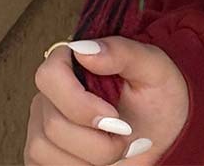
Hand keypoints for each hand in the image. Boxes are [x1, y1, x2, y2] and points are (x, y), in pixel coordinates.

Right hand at [24, 35, 189, 164]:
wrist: (161, 131)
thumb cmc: (158, 94)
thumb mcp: (154, 68)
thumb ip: (122, 52)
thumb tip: (83, 49)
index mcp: (72, 60)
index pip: (50, 75)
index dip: (79, 103)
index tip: (113, 116)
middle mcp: (50, 92)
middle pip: (53, 124)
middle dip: (98, 141)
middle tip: (126, 135)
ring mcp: (42, 124)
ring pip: (45, 150)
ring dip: (91, 158)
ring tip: (117, 148)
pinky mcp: (42, 153)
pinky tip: (99, 160)